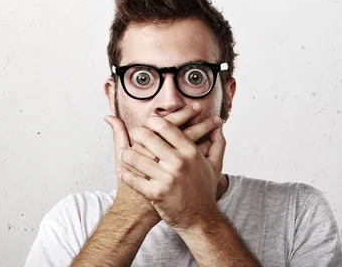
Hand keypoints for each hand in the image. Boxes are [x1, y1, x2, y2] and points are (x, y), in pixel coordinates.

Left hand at [118, 113, 225, 232]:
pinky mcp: (156, 194)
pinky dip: (126, 174)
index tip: (147, 121)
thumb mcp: (215, 165)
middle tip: (134, 133)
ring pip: (138, 158)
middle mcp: (178, 163)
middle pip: (149, 138)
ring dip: (128, 153)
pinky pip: (135, 179)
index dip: (152, 121)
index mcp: (190, 152)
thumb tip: (219, 123)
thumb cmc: (205, 190)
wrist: (200, 220)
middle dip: (137, 132)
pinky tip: (122, 170)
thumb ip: (218, 142)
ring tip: (125, 152)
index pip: (166, 127)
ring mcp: (166, 179)